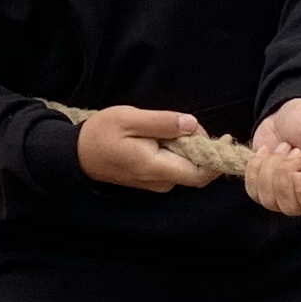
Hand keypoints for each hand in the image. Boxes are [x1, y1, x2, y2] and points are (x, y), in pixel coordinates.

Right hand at [76, 104, 207, 193]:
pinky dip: (179, 151)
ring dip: (189, 147)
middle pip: (196, 170)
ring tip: (171, 127)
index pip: (200, 174)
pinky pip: (175, 166)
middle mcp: (160, 181)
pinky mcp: (152, 178)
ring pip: (186, 167)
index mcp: (156, 168)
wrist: (77, 154)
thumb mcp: (130, 119)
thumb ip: (163, 123)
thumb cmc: (101, 134)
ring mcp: (156, 182)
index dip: (217, 158)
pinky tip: (165, 135)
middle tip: (186, 123)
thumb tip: (193, 125)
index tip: (224, 137)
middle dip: (202, 146)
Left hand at [243, 96, 300, 223]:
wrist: (282, 115)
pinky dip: (255, 169)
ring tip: (282, 148)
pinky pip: (253, 192)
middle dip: (284, 175)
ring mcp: (285, 197)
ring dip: (270, 169)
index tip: (299, 175)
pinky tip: (265, 152)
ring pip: (270, 201)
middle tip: (293, 150)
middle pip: (292, 207)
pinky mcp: (264, 191)